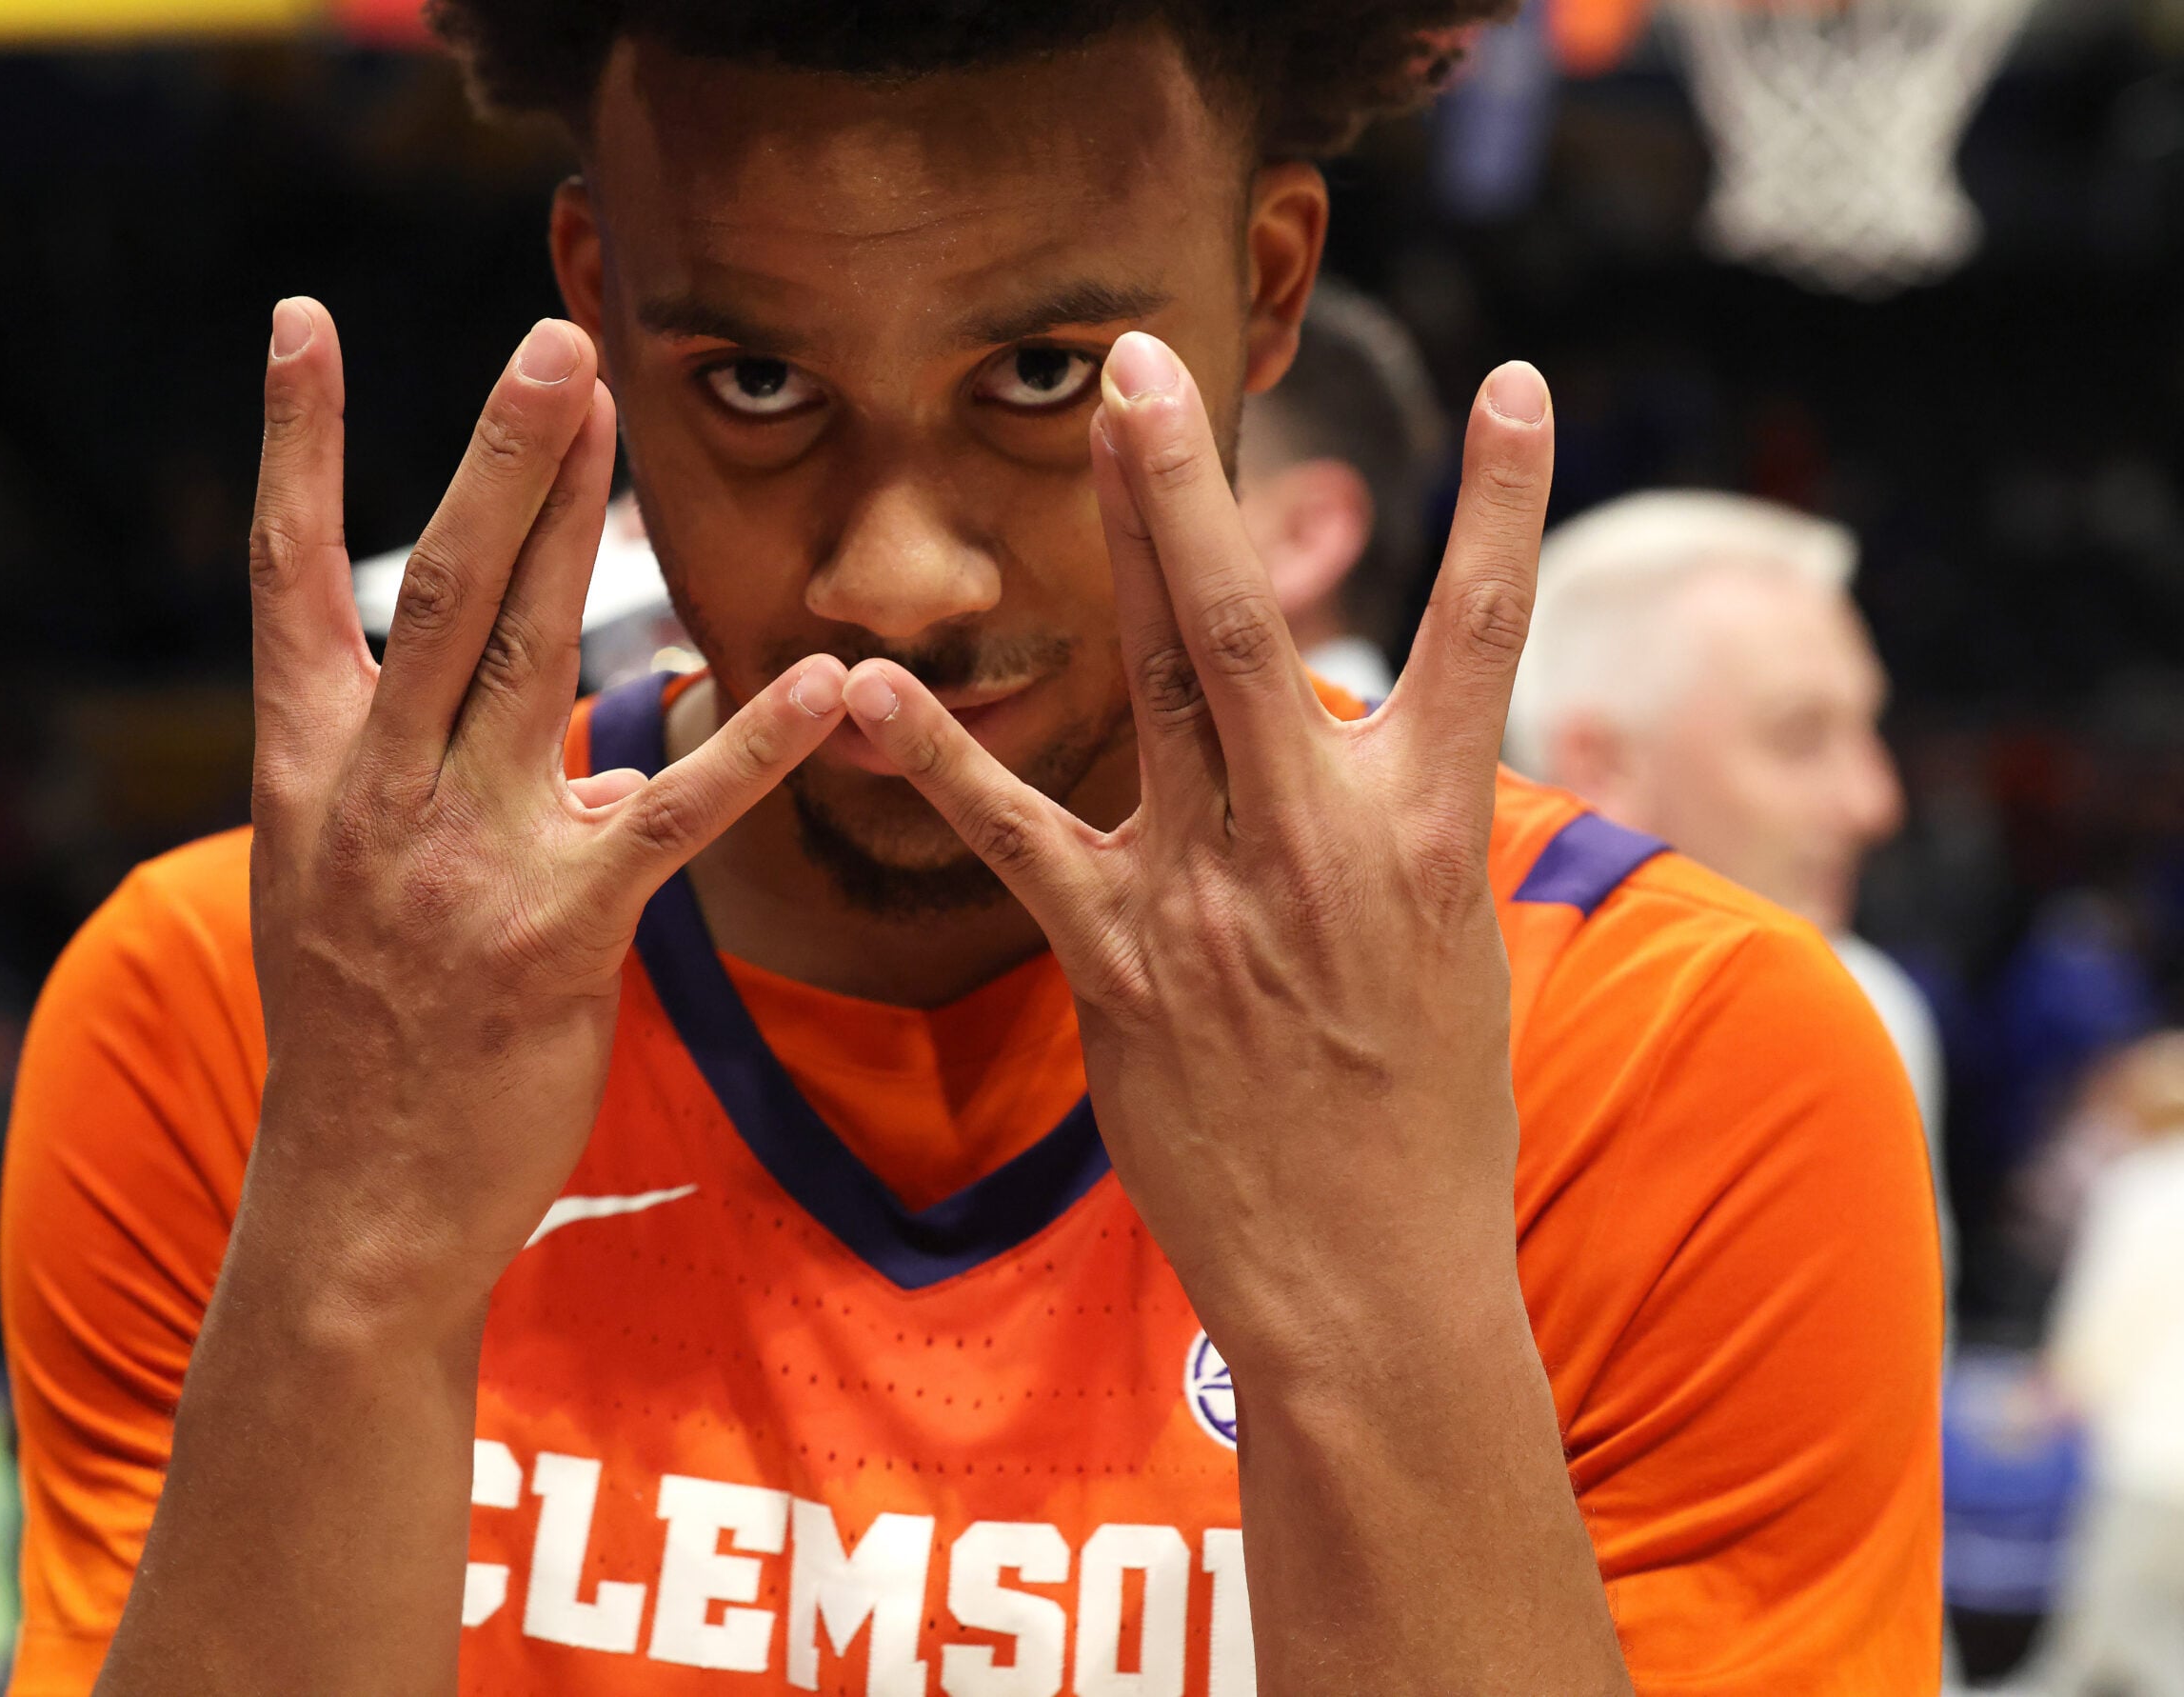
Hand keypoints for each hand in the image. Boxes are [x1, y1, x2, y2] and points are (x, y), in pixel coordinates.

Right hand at [242, 298, 847, 1327]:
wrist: (358, 1199)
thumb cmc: (363, 1032)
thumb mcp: (333, 882)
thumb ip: (413, 775)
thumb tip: (552, 726)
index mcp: (306, 767)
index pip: (285, 574)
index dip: (294, 443)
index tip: (301, 321)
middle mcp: (372, 791)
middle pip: (437, 584)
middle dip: (495, 452)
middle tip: (550, 337)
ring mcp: (463, 859)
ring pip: (523, 654)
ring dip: (570, 520)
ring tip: (612, 410)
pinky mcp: (559, 934)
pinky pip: (669, 817)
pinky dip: (747, 746)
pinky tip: (822, 684)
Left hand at [837, 332, 1552, 1379]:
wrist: (1373, 1276)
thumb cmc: (1423, 1115)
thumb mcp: (1449, 949)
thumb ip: (1393, 821)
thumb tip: (1355, 725)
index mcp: (1431, 829)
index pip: (1486, 630)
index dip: (1506, 500)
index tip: (1517, 381)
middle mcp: (1325, 839)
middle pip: (1255, 623)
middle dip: (1200, 483)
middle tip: (1149, 357)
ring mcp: (1217, 894)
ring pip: (1158, 684)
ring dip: (1119, 547)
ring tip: (1089, 429)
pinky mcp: (1124, 961)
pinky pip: (1022, 838)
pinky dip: (942, 759)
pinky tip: (865, 690)